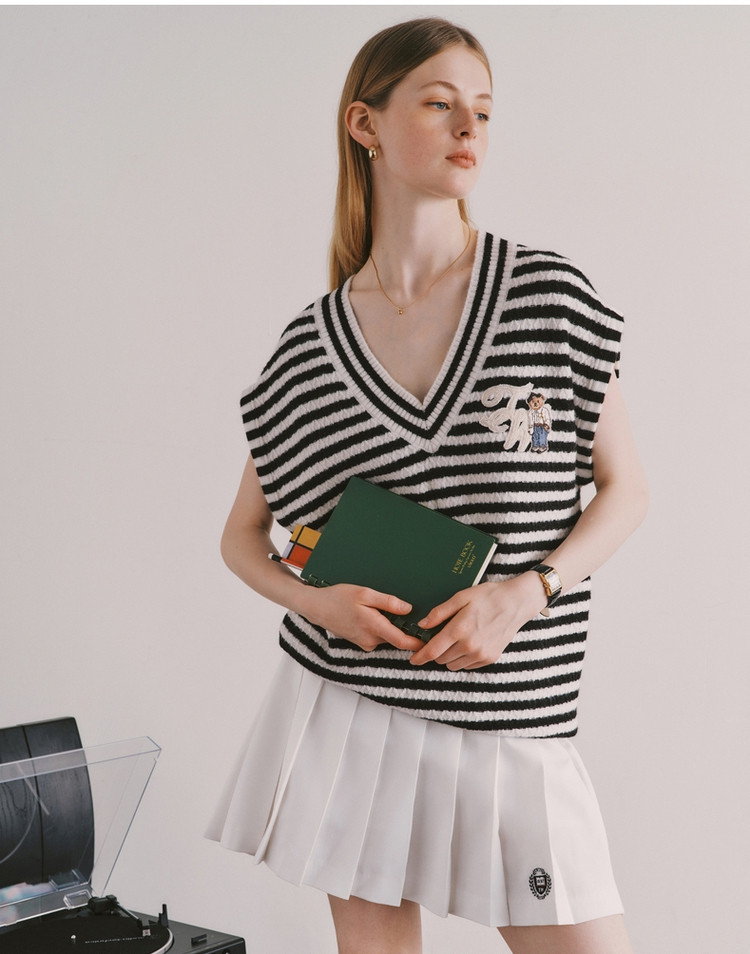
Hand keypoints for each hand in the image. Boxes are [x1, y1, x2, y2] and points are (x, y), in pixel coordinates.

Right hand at [300, 582, 424, 653]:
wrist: (316, 607)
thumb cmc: (338, 597)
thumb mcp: (364, 593)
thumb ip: (387, 602)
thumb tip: (408, 609)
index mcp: (373, 626)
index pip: (402, 641)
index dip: (419, 644)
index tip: (432, 642)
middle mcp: (370, 639)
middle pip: (397, 639)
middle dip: (407, 630)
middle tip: (417, 616)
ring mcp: (365, 643)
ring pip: (388, 637)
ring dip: (393, 628)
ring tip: (391, 611)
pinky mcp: (361, 642)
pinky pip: (378, 637)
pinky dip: (383, 628)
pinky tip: (375, 615)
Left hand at [409, 572, 547, 670]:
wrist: (516, 603)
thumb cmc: (488, 596)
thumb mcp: (461, 597)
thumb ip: (439, 612)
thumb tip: (422, 625)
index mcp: (459, 630)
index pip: (432, 651)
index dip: (419, 657)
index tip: (412, 659)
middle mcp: (469, 646)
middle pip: (441, 659)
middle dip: (435, 651)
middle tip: (438, 638)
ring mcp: (481, 655)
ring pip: (453, 664)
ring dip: (448, 656)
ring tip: (455, 639)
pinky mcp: (490, 658)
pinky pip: (467, 665)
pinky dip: (462, 658)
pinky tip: (468, 643)